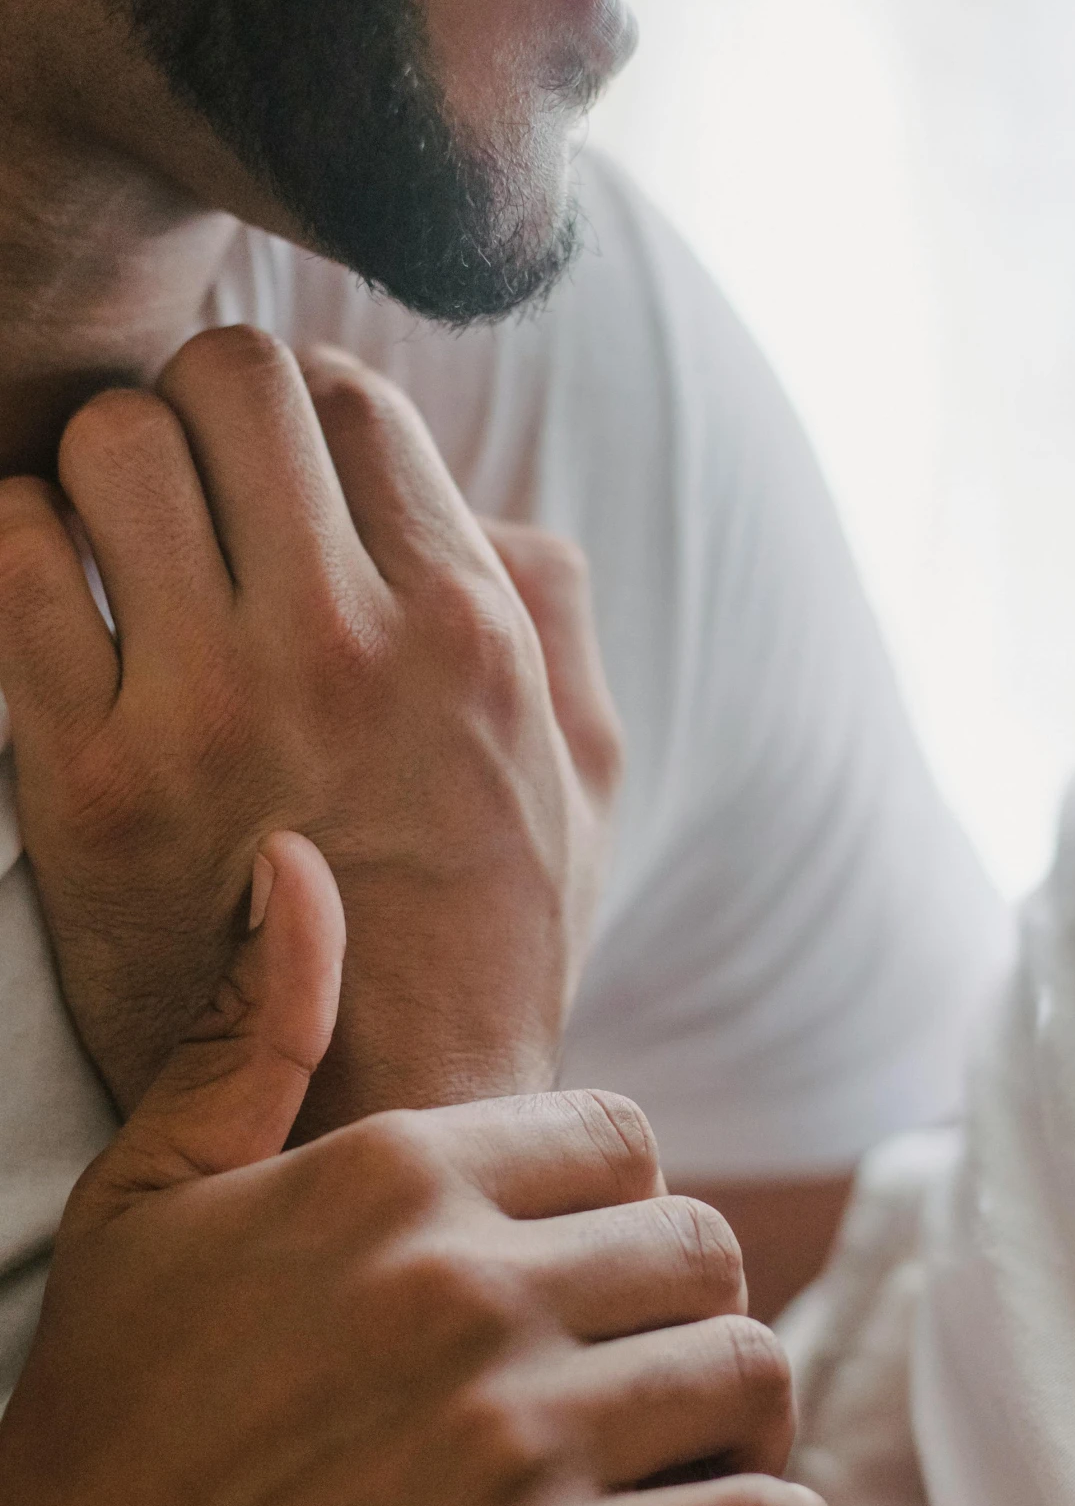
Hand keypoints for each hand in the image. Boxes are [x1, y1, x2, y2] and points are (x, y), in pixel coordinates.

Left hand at [0, 325, 623, 1131]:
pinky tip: (49, 607)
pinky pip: (9, 557)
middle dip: (193, 413)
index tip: (272, 482)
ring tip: (112, 551)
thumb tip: (493, 513)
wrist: (374, 1130)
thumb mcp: (586, 781)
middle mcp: (346, 644)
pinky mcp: (88, 780)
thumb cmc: (485, 950)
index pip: (349, 396)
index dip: (294, 416)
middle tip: (186, 494)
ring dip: (98, 476)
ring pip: (109, 442)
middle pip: (228, 376)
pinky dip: (14, 549)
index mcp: (467, 630)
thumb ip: (556, 621)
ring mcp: (211, 707)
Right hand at [0, 833, 831, 1505]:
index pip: (624, 1138)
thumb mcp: (147, 1199)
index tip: (598, 1267)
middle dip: (695, 1300)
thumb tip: (299, 859)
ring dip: (753, 1412)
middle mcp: (463, 1290)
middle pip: (703, 1245)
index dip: (625, 1202)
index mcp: (389, 1178)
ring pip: (748, 1370)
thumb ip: (251, 1029)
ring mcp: (508, 1446)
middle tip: (666, 1362)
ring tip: (718, 1449)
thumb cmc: (103, 1419)